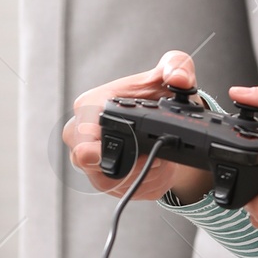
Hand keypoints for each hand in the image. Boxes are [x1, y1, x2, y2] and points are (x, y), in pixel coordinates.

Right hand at [63, 52, 208, 202]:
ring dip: (143, 176)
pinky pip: (125, 191)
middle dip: (127, 165)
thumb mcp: (173, 70)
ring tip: (162, 160)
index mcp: (90, 106)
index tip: (104, 153)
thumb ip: (178, 66)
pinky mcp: (106, 180)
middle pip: (88, 163)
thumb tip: (178, 79)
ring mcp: (92, 161)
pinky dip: (148, 184)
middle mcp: (83, 135)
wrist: (165, 119)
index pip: (79, 131)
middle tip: (155, 159)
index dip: (93, 145)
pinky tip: (160, 168)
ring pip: (110, 183)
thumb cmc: (158, 93)